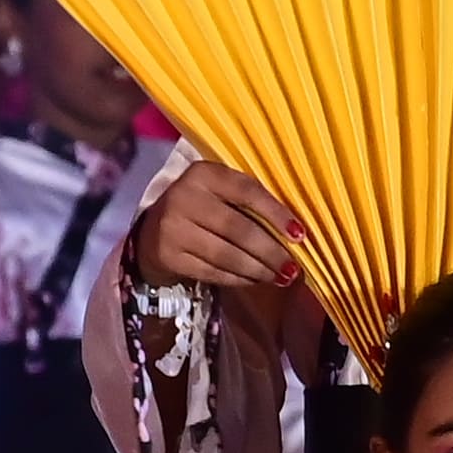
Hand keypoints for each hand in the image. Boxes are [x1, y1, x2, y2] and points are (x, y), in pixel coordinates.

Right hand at [126, 157, 310, 293]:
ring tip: (279, 276)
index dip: (277, 214)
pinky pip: (213, 272)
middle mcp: (184, 197)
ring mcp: (173, 228)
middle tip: (292, 267)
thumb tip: (294, 233)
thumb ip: (250, 201)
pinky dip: (239, 278)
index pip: (247, 192)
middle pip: (239, 229)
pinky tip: (254, 279)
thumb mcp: (220, 191)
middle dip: (271, 252)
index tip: (299, 235)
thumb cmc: (202, 207)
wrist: (153, 229)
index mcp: (203, 174)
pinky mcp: (169, 256)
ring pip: (227, 255)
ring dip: (258, 270)